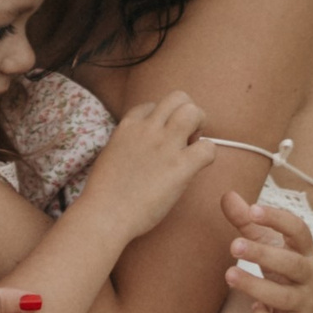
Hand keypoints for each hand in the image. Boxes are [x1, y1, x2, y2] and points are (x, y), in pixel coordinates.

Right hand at [80, 90, 207, 238]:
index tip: (161, 139)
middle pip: (178, 98)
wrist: (104, 214)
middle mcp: (147, 129)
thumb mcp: (110, 156)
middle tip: (185, 138)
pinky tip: (196, 168)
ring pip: (194, 112)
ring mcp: (164, 145)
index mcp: (127, 126)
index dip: (162, 121)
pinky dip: (208, 156)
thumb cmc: (104, 194)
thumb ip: (128, 145)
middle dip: (187, 114)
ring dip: (200, 126)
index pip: (152, 105)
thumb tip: (144, 150)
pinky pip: (208, 148)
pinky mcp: (180, 167)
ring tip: (193, 147)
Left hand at [211, 189, 312, 312]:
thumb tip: (226, 195)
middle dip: (263, 254)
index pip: (298, 230)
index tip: (253, 210)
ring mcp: (305, 303)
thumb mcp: (265, 243)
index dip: (278, 220)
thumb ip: (246, 222)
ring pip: (284, 296)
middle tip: (233, 245)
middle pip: (292, 264)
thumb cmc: (279, 268)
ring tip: (229, 274)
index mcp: (303, 250)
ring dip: (256, 286)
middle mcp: (309, 275)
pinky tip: (254, 310)